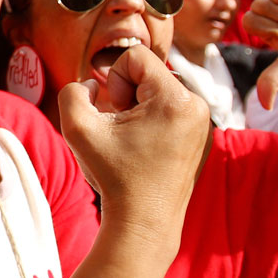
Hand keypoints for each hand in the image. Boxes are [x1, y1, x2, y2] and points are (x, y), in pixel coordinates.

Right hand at [53, 46, 208, 230]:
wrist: (144, 222)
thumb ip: (73, 92)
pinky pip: (170, 108)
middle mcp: (198, 105)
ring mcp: (203, 122)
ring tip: (133, 139)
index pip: (136, 56)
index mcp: (176, 99)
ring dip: (138, 107)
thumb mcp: (77, 129)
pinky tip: (145, 148)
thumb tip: (95, 86)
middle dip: (127, 94)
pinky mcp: (202, 135)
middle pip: (149, 72)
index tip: (115, 113)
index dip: (115, 80)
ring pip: (158, 90)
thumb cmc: (114, 176)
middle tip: (123, 129)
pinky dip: (152, 120)